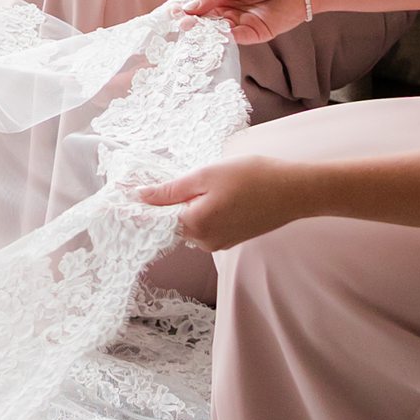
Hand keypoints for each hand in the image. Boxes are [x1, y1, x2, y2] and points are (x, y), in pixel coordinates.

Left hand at [134, 155, 313, 251]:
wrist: (294, 192)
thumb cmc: (251, 178)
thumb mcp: (206, 176)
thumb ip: (171, 190)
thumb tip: (140, 197)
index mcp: (194, 226)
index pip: (154, 220)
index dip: (141, 205)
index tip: (124, 193)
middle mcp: (205, 242)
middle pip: (171, 222)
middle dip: (166, 203)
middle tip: (168, 178)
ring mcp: (219, 243)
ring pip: (189, 223)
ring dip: (185, 206)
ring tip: (195, 182)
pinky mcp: (232, 239)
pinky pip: (205, 225)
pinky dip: (202, 210)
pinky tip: (212, 193)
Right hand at [176, 0, 309, 45]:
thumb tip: (187, 9)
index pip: (193, 2)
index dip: (180, 8)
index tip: (167, 14)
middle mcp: (225, 8)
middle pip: (202, 19)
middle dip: (190, 23)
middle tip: (180, 26)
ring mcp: (238, 22)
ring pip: (216, 31)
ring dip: (205, 33)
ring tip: (193, 32)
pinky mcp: (254, 34)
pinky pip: (236, 39)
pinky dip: (225, 39)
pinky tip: (217, 35)